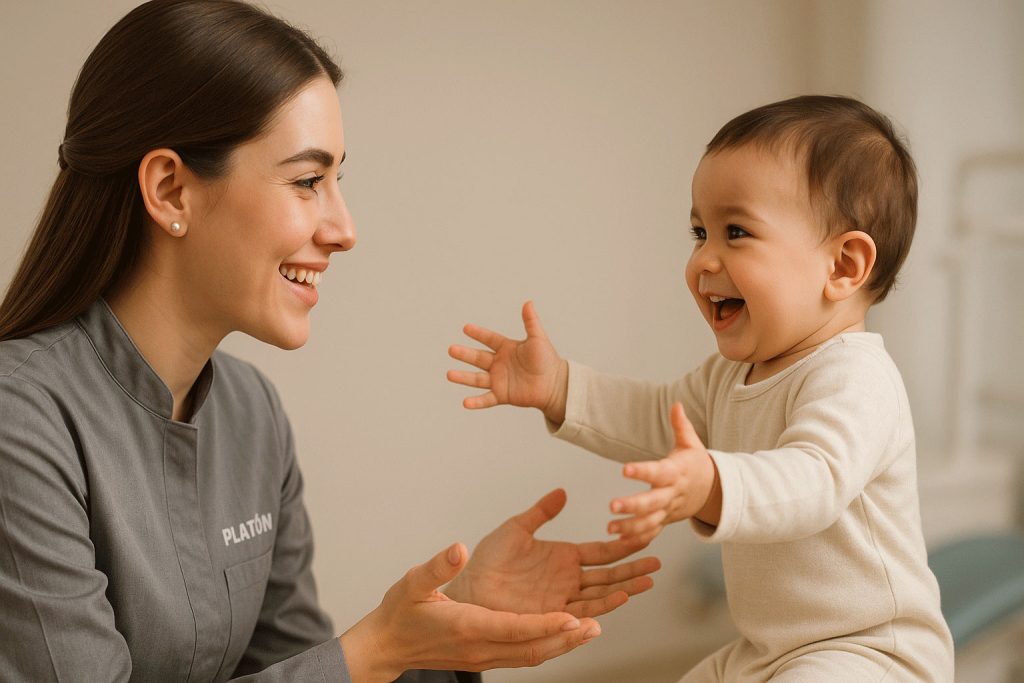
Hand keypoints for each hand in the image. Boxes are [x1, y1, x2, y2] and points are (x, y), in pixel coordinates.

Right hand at [340, 542, 601, 682]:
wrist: (387, 645)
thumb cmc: (400, 612)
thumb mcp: (412, 583)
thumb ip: (437, 566)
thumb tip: (458, 548)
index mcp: (467, 626)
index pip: (514, 629)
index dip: (545, 625)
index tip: (572, 617)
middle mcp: (481, 647)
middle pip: (532, 648)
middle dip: (566, 639)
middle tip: (597, 625)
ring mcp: (484, 656)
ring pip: (532, 655)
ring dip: (562, 644)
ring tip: (591, 628)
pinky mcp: (485, 657)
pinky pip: (523, 655)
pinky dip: (547, 645)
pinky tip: (562, 634)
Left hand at [445, 489, 660, 617]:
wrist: (468, 589)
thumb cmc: (488, 561)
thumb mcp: (516, 529)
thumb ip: (541, 512)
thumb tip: (562, 492)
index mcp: (563, 557)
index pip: (601, 552)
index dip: (623, 545)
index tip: (644, 535)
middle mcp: (568, 579)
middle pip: (609, 574)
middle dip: (633, 569)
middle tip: (657, 563)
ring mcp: (562, 598)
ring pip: (601, 593)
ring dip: (625, 587)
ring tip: (648, 581)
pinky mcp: (553, 613)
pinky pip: (582, 609)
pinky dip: (603, 604)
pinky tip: (620, 597)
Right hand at [447, 300, 568, 423]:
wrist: (555, 384)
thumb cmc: (547, 360)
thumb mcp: (538, 339)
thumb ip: (531, 322)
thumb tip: (528, 302)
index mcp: (506, 348)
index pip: (489, 339)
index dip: (478, 334)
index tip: (466, 328)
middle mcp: (499, 363)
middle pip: (478, 358)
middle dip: (464, 354)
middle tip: (451, 350)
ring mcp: (498, 380)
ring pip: (477, 378)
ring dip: (463, 377)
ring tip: (449, 374)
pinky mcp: (502, 395)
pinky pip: (486, 399)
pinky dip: (476, 402)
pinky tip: (465, 403)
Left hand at [608, 403, 720, 539]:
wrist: (713, 490)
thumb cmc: (695, 463)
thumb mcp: (691, 443)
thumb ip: (681, 425)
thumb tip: (676, 404)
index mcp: (676, 472)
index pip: (658, 472)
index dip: (642, 471)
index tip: (624, 469)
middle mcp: (672, 493)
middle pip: (652, 502)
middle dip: (633, 506)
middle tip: (612, 506)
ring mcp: (669, 510)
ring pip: (650, 522)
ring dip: (631, 528)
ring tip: (610, 529)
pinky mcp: (666, 521)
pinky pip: (653, 533)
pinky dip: (639, 540)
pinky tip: (619, 543)